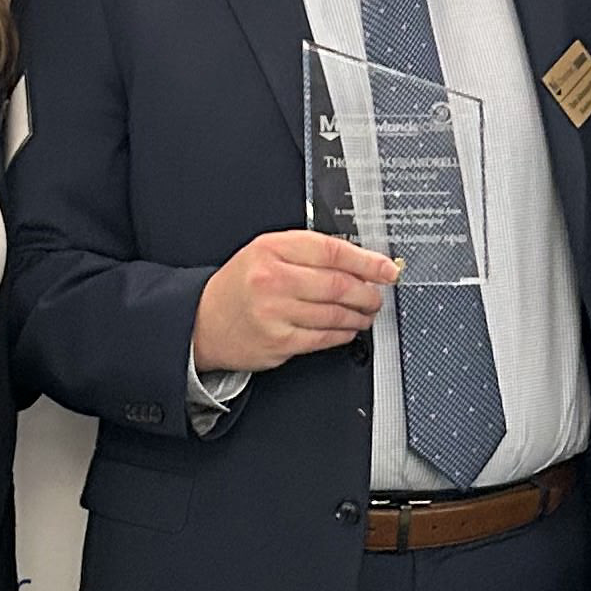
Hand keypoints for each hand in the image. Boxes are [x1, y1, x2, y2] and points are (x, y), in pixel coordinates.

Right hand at [193, 229, 396, 373]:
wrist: (203, 322)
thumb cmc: (240, 286)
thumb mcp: (266, 253)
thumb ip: (308, 252)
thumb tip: (358, 261)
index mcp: (272, 249)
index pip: (332, 251)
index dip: (367, 261)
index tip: (387, 269)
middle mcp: (272, 279)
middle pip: (339, 284)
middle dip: (368, 292)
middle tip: (377, 295)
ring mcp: (275, 312)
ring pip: (335, 314)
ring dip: (359, 315)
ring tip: (366, 312)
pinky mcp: (279, 341)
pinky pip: (324, 338)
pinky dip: (343, 334)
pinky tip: (348, 329)